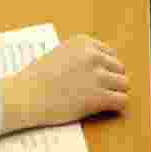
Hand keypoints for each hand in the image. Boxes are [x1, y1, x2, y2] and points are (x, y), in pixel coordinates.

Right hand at [0, 35, 128, 132]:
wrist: (26, 95)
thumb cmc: (36, 78)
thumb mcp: (59, 54)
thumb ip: (79, 56)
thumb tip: (98, 67)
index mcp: (83, 43)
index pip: (110, 54)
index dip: (105, 68)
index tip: (98, 77)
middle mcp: (93, 56)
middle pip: (119, 68)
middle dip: (112, 80)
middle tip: (100, 91)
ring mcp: (98, 76)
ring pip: (124, 84)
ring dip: (115, 92)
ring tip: (103, 100)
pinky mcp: (99, 97)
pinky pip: (122, 100)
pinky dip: (117, 106)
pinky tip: (106, 108)